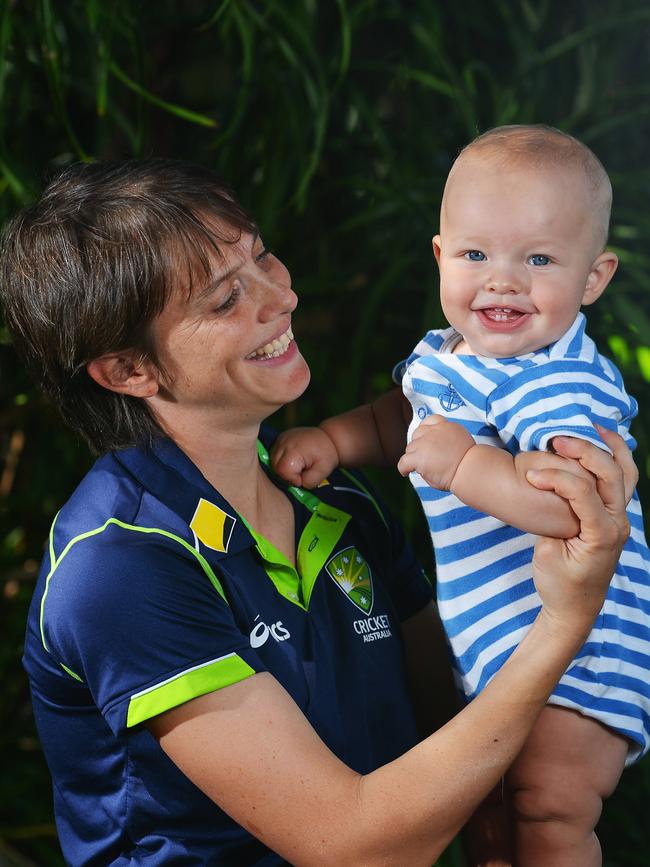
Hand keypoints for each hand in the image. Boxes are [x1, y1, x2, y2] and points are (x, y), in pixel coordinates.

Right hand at [271, 426, 338, 487]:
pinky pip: (274, 455)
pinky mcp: (279, 439)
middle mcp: (283, 442)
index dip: (292, 479)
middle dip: (287, 475)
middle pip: (275, 466)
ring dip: (283, 468)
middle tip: (301, 473)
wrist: (328, 437)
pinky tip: (293, 461)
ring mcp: (280, 439)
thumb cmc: (326, 454)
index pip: (283, 470)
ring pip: (273, 461)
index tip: (303, 477)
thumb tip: (299, 484)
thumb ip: (310, 481)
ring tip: (298, 467)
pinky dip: (281, 461)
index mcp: (294, 449)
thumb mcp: (323, 471)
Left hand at [397, 415, 473, 489]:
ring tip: (424, 467)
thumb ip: (447, 438)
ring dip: (414, 457)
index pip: (429, 421)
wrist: (470, 470)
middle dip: (419, 445)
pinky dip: (403, 468)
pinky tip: (406, 472)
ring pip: (410, 449)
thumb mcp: (461, 440)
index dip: (425, 431)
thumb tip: (437, 446)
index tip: (427, 440)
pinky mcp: (418, 457)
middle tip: (427, 457)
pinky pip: (403, 462)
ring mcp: (424, 444)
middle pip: (417, 435)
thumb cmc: (469, 461)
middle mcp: (433, 431)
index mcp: (446, 426)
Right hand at [526, 432, 631, 635]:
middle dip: (584, 450)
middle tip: (556, 439)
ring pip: (626, 472)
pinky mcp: (614, 516)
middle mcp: (618, 522)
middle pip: (611, 473)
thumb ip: (550, 521)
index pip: (583, 491)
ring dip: (611, 446)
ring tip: (592, 426)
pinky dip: (614, 458)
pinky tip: (600, 443)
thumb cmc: (559, 586)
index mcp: (602, 534)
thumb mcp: (547, 555)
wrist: (575, 608)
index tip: (530, 473)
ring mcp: (620, 518)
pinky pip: (622, 481)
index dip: (556, 476)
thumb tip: (548, 490)